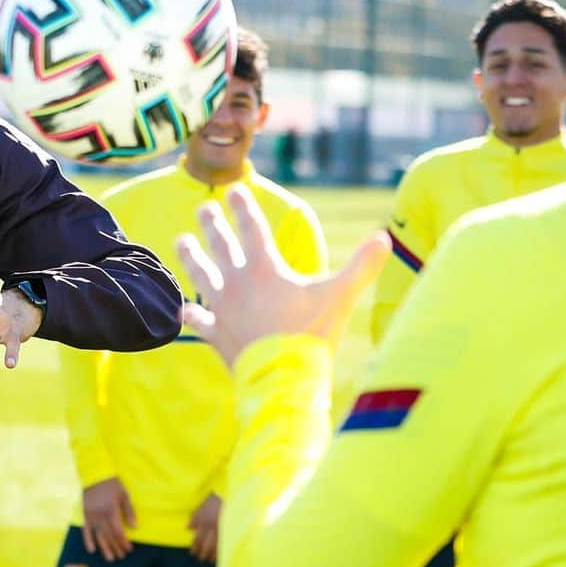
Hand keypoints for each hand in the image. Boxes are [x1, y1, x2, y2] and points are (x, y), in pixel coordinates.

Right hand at [82, 477, 136, 561]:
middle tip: (121, 557)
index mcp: (111, 510)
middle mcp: (100, 515)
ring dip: (105, 548)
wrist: (95, 475)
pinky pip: (85, 530)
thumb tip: (135, 527)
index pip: (118, 531)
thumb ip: (129, 511)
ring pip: (98, 535)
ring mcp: (91, 516)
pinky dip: (88, 540)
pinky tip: (92, 550)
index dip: (123, 541)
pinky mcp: (85, 515)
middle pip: (109, 535)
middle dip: (116, 547)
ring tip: (110, 558)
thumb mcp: (124, 495)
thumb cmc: (112, 485)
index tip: (129, 549)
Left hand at [176, 186, 389, 367]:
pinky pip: (199, 321)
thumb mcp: (341, 296)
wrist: (283, 377)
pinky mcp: (217, 335)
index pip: (252, 228)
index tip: (234, 189)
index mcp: (265, 268)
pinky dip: (191, 314)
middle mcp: (238, 283)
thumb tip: (385, 238)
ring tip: (180, 241)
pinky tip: (183, 310)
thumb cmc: (312, 334)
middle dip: (212, 224)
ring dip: (191, 258)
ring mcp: (224, 309)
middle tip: (203, 209)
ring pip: (201, 276)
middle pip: (221, 246)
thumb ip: (362, 266)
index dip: (243, 207)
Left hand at [188, 492, 221, 561]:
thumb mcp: (201, 507)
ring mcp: (222, 529)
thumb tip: (188, 528)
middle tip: (200, 559)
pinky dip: (222, 550)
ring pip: (216, 546)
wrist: (227, 496)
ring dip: (211, 554)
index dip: (195, 546)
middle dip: (202, 553)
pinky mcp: (229, 530)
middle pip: (206, 544)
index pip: (198, 538)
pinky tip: (220, 555)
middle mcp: (212, 527)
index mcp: (204, 521)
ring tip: (209, 560)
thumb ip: (194, 518)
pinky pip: (225, 542)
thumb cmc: (213, 501)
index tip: (193, 553)